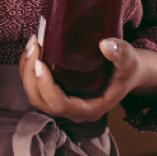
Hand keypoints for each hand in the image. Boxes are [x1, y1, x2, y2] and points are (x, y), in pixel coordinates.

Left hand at [19, 35, 156, 122]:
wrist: (129, 71)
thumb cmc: (129, 68)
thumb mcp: (129, 58)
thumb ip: (120, 53)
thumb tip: (105, 44)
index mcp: (91, 108)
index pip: (61, 105)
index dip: (46, 87)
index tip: (40, 63)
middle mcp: (76, 111)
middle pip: (42, 102)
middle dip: (31, 76)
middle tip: (34, 46)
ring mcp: (66, 104)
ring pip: (36, 96)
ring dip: (27, 71)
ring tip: (32, 44)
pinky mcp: (59, 93)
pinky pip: (37, 88)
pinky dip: (29, 70)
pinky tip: (33, 50)